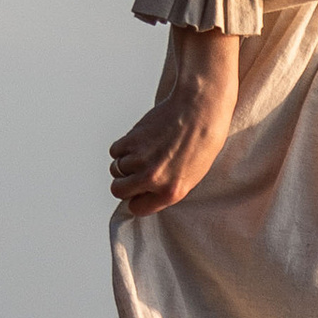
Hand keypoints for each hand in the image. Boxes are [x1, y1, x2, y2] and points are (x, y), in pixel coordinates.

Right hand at [110, 32, 238, 216]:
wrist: (200, 109)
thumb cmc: (202, 141)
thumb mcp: (192, 175)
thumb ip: (166, 188)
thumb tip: (143, 193)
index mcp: (171, 191)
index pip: (136, 208)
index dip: (137, 199)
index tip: (140, 191)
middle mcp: (153, 178)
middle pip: (119, 190)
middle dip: (125, 183)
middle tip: (136, 172)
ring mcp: (140, 159)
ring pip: (116, 169)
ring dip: (125, 162)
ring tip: (144, 151)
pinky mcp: (132, 140)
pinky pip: (115, 151)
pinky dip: (123, 147)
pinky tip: (140, 141)